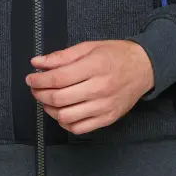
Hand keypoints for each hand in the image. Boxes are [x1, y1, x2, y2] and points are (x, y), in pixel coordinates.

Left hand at [25, 40, 154, 134]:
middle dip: (40, 94)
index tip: (31, 78)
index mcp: (95, 66)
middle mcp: (100, 88)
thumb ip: (62, 56)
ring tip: (47, 100)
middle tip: (35, 88)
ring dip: (50, 109)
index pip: (59, 78)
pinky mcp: (108, 119)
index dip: (39, 80)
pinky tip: (62, 111)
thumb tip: (37, 63)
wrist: (144, 68)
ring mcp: (104, 106)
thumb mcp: (89, 47)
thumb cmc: (116, 54)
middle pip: (60, 98)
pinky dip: (65, 122)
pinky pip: (79, 128)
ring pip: (66, 116)